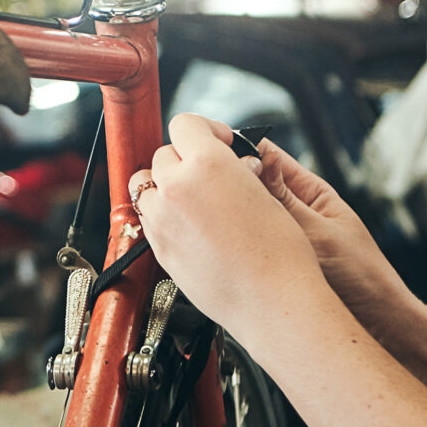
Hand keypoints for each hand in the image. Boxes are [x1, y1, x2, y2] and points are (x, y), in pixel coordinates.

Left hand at [135, 114, 329, 335]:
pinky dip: (163, 214)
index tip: (219, 142)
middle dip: (186, 159)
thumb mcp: (266, 196)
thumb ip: (238, 172)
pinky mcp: (159, 248)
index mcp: (207, 164)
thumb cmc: (280, 255)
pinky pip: (149, 218)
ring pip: (146, 186)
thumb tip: (233, 163)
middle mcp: (177, 187)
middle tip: (211, 175)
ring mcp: (163, 219)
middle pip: (163, 154)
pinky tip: (191, 225)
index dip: (205, 130)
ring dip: (166, 185)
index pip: (185, 124)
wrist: (273, 303)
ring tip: (195, 198)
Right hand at [186, 119, 416, 337]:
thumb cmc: (362, 277)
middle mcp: (292, 212)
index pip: (267, 157)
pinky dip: (227, 247)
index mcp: (309, 192)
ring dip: (225, 219)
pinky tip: (214, 249)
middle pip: (249, 187)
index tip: (212, 151)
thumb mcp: (320, 233)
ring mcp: (278, 238)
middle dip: (225, 185)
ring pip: (242, 219)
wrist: (374, 325)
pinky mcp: (268, 265)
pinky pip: (242, 248)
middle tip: (202, 188)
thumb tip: (257, 159)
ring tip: (206, 219)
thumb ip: (285, 200)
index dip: (239, 150)